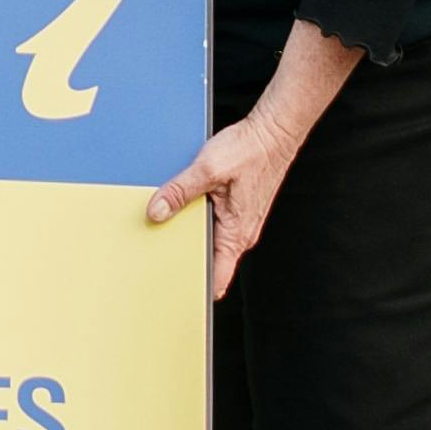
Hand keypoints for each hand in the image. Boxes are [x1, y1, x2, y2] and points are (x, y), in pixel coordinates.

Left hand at [150, 22, 359, 300]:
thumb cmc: (251, 150)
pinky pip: (213, 223)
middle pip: (210, 259)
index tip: (176, 298)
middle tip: (156, 261)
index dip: (198, 291)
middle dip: (185, 260)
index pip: (218, 277)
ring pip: (210, 239)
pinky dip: (197, 220)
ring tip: (164, 231)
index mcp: (236, 233)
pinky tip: (181, 208)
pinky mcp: (237, 208)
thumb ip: (180, 191)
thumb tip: (156, 212)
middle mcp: (240, 233)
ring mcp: (240, 221)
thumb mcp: (208, 170)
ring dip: (189, 236)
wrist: (274, 130)